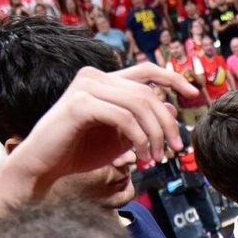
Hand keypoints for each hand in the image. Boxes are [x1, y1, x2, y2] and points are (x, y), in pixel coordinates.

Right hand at [0, 62, 194, 211]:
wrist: (44, 167)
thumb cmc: (78, 153)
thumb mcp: (118, 137)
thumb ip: (141, 122)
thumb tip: (171, 111)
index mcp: (103, 80)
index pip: (146, 70)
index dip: (173, 78)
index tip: (194, 94)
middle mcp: (94, 77)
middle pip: (148, 92)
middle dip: (167, 123)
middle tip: (176, 149)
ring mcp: (86, 87)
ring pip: (139, 104)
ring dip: (155, 134)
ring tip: (157, 158)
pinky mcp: (80, 104)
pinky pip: (123, 117)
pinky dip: (138, 138)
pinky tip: (140, 157)